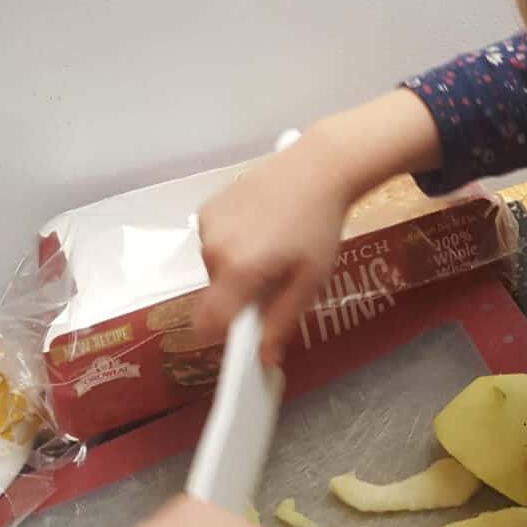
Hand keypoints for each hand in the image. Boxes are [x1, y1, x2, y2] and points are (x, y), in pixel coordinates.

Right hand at [193, 91, 441, 364]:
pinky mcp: (208, 207)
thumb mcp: (310, 279)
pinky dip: (232, 243)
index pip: (207, 323)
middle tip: (277, 277)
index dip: (223, 333)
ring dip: (237, 267)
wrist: (318, 167)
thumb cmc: (319, 226)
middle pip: (215, 295)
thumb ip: (283, 320)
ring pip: (215, 267)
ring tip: (273, 244)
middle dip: (240, 295)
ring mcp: (207, 225)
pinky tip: (261, 225)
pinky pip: (214, 241)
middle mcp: (213, 248)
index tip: (246, 328)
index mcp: (238, 270)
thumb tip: (264, 359)